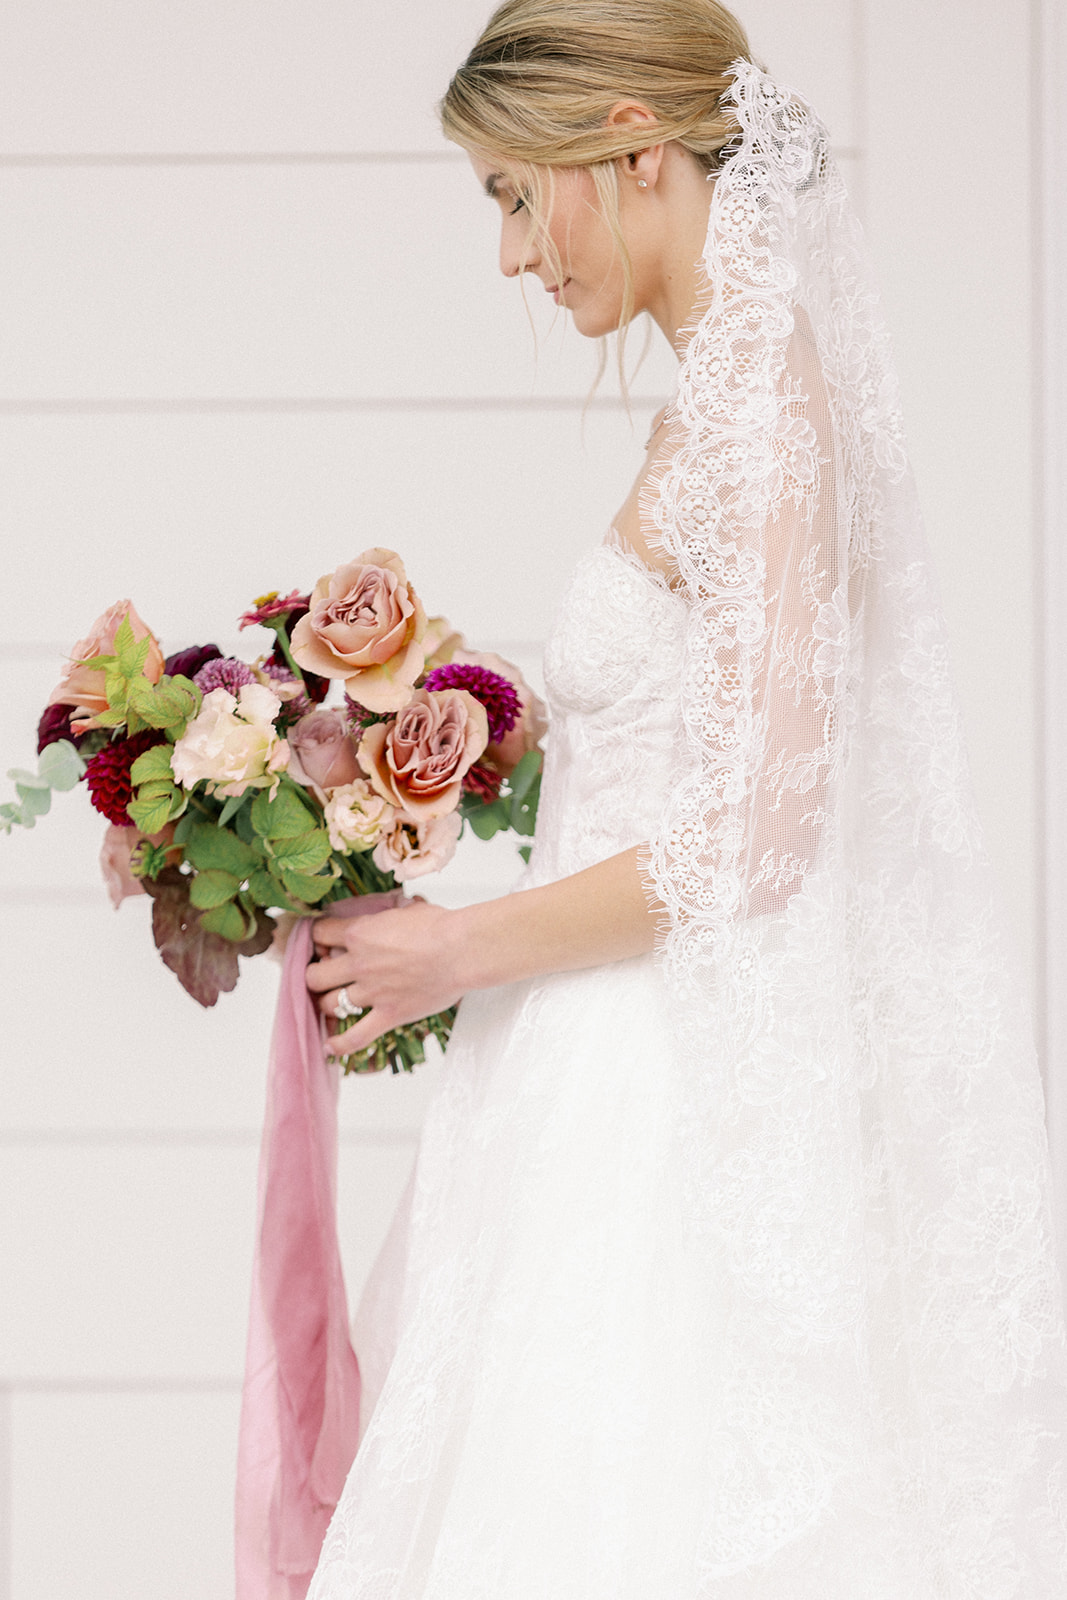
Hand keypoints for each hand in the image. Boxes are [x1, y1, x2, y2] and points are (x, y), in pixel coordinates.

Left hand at [307, 899, 465, 1056]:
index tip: (324, 940)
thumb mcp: (405, 909)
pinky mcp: (388, 1015)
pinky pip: (355, 1036)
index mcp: (359, 933)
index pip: (318, 934)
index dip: (318, 937)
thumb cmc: (441, 926)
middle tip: (325, 974)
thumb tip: (387, 913)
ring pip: (328, 1004)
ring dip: (327, 1003)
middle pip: (314, 975)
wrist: (462, 950)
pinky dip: (340, 1044)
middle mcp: (359, 964)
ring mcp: (372, 992)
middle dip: (316, 974)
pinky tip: (331, 1046)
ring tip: (334, 1000)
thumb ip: (385, 915)